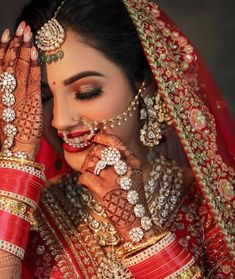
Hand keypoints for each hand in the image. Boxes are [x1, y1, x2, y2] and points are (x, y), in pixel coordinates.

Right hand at [0, 22, 41, 159]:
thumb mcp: (4, 111)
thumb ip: (6, 95)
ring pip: (21, 68)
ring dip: (25, 49)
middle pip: (10, 62)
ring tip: (29, 33)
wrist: (16, 148)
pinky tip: (36, 53)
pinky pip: (33, 80)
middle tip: (21, 27)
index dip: (3, 48)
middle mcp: (7, 90)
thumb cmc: (10, 133)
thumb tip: (11, 80)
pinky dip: (34, 66)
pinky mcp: (32, 101)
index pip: (0, 65)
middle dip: (16, 43)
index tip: (7, 34)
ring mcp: (19, 95)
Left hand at [80, 133, 158, 241]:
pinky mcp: (103, 188)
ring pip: (91, 162)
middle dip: (92, 156)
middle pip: (100, 151)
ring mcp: (114, 177)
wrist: (135, 220)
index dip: (102, 138)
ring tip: (90, 176)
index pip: (116, 142)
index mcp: (133, 161)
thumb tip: (98, 151)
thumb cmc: (131, 198)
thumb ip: (121, 162)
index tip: (93, 138)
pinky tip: (87, 184)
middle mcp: (124, 167)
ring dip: (87, 168)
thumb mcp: (133, 176)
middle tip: (91, 164)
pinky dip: (83, 179)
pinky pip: (85, 175)